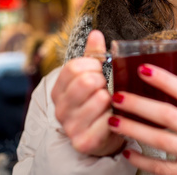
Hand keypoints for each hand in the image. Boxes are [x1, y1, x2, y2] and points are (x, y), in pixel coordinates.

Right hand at [51, 30, 123, 155]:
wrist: (103, 136)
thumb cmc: (97, 102)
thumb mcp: (94, 76)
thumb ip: (94, 55)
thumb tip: (96, 34)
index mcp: (59, 89)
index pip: (74, 67)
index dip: (94, 65)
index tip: (100, 71)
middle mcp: (60, 108)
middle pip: (85, 81)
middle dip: (103, 81)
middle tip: (107, 88)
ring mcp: (71, 126)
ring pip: (99, 99)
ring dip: (112, 100)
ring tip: (111, 104)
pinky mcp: (84, 141)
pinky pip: (106, 121)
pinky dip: (116, 117)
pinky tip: (114, 119)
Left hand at [107, 64, 176, 174]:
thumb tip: (156, 86)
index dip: (165, 80)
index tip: (142, 69)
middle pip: (169, 116)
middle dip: (140, 105)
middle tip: (117, 96)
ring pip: (161, 141)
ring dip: (134, 130)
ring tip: (114, 121)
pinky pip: (160, 168)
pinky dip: (141, 160)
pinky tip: (127, 151)